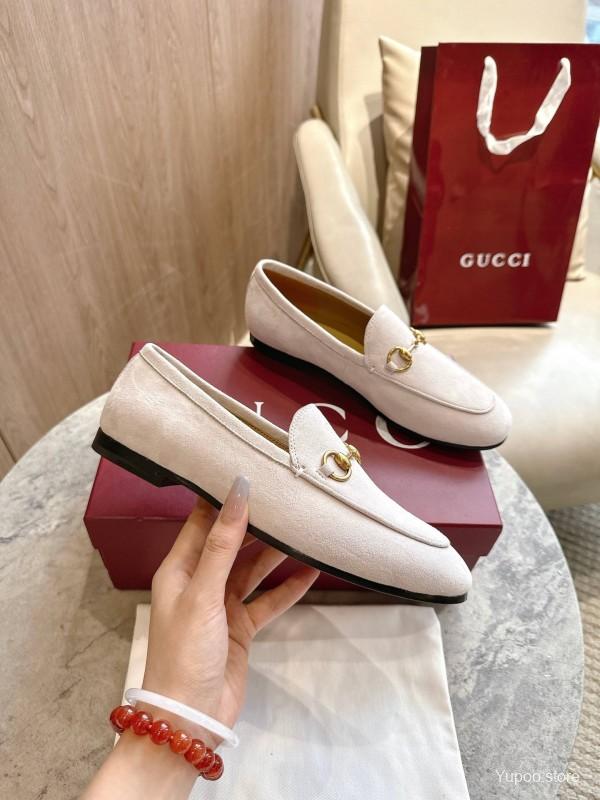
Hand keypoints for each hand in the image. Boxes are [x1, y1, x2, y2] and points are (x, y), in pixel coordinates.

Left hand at [141, 475, 318, 744]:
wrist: (190, 719)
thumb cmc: (186, 650)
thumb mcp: (202, 592)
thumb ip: (223, 543)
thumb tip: (237, 491)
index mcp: (179, 568)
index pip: (202, 521)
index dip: (223, 497)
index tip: (250, 470)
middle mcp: (199, 582)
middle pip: (231, 543)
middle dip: (256, 523)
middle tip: (286, 497)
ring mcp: (221, 606)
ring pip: (252, 570)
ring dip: (275, 554)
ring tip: (304, 529)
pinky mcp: (241, 628)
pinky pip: (267, 601)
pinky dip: (287, 588)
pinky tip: (311, 573)